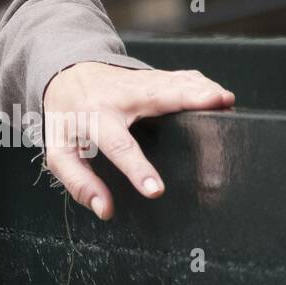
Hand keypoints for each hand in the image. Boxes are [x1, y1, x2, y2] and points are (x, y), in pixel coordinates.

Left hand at [40, 62, 234, 220]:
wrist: (65, 75)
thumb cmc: (66, 118)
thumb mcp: (60, 151)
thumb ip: (78, 182)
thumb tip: (105, 209)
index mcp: (94, 117)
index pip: (118, 146)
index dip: (137, 169)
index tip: (156, 191)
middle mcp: (119, 96)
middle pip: (156, 96)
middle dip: (186, 99)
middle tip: (216, 104)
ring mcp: (138, 83)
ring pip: (172, 83)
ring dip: (200, 90)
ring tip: (226, 100)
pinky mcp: (152, 77)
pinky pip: (179, 78)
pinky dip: (200, 84)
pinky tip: (218, 94)